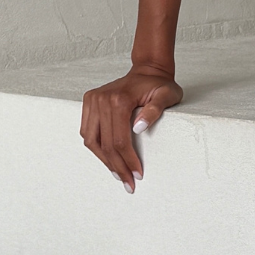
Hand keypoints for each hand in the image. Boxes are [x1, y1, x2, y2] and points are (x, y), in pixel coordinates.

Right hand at [80, 66, 182, 192]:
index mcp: (119, 99)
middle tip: (128, 183)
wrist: (147, 70)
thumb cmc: (159, 85)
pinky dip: (97, 148)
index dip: (128, 161)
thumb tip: (138, 128)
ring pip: (91, 140)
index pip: (120, 140)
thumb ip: (155, 110)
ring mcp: (92, 100)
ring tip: (118, 175)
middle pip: (105, 143)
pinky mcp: (89, 101)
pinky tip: (108, 159)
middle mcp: (101, 99)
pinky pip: (87, 131)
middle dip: (117, 167)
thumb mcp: (167, 95)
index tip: (138, 175)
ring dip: (104, 160)